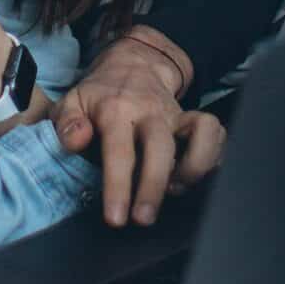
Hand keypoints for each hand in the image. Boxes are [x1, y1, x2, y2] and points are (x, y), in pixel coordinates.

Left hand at [54, 32, 225, 227]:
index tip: (116, 218)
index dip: (119, 187)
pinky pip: (217, 134)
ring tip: (175, 191)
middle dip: (154, 187)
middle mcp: (151, 112)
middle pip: (161, 148)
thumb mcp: (72, 101)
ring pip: (202, 134)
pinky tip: (194, 178)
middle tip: (143, 219)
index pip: (119, 151)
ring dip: (195, 168)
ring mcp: (177, 115)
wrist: (134, 64)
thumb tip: (75, 142)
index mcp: (116, 110)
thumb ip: (67, 123)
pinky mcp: (196, 120)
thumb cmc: (100, 94)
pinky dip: (214, 158)